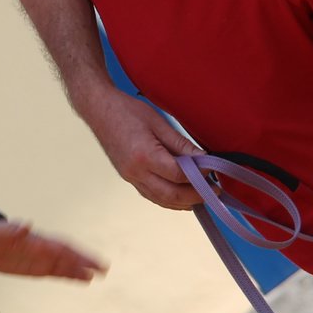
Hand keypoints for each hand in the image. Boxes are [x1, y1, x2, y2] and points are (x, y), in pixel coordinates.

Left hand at [0, 218, 105, 281]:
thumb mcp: (0, 232)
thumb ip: (14, 230)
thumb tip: (26, 224)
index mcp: (37, 241)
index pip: (62, 248)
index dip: (77, 255)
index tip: (91, 261)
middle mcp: (42, 249)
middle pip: (68, 256)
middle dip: (85, 262)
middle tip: (103, 270)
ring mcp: (40, 259)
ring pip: (64, 266)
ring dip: (79, 271)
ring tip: (95, 277)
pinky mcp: (35, 268)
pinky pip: (55, 272)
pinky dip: (68, 276)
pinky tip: (80, 281)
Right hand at [72, 84, 202, 209]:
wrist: (98, 109)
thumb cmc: (128, 111)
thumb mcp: (159, 123)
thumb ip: (181, 144)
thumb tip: (203, 159)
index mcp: (144, 156)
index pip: (178, 175)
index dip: (199, 176)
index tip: (213, 171)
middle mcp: (135, 172)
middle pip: (171, 194)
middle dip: (195, 196)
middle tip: (213, 192)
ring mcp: (130, 177)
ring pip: (161, 200)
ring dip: (183, 202)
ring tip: (202, 197)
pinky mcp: (128, 178)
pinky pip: (151, 195)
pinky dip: (169, 200)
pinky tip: (182, 197)